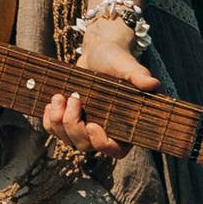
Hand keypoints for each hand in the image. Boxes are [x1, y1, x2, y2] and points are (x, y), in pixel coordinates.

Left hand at [43, 4, 156, 158]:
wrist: (98, 52)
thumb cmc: (116, 59)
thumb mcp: (126, 65)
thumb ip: (138, 75)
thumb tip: (152, 84)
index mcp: (125, 125)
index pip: (116, 150)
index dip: (102, 144)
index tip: (93, 125)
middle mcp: (106, 131)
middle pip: (86, 145)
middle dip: (73, 125)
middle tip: (73, 99)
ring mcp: (85, 128)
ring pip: (68, 140)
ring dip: (58, 122)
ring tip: (59, 97)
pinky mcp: (70, 120)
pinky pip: (55, 131)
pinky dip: (49, 121)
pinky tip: (50, 104)